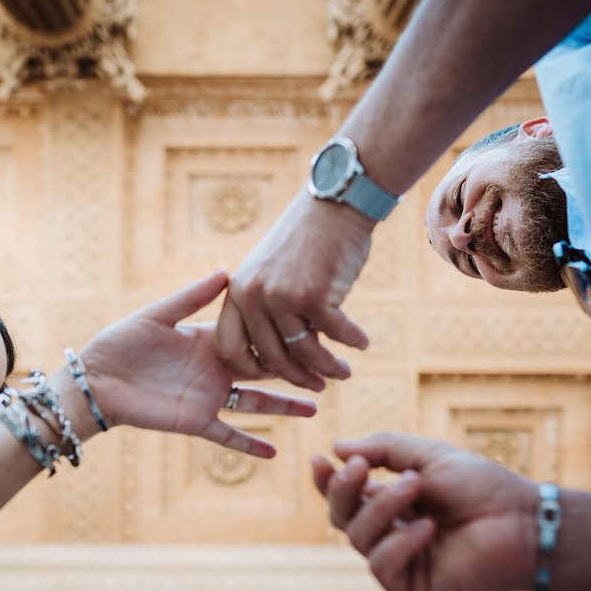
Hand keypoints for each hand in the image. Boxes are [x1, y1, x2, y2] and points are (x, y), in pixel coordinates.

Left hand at [80, 271, 317, 457]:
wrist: (95, 380)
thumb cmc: (119, 343)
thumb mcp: (157, 315)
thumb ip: (191, 297)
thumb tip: (226, 272)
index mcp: (207, 341)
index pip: (252, 338)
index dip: (280, 336)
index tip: (311, 331)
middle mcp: (214, 369)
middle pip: (264, 371)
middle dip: (294, 371)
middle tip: (329, 373)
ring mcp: (208, 397)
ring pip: (255, 404)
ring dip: (284, 407)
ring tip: (315, 409)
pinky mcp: (195, 421)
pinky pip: (228, 435)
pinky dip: (249, 444)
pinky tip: (276, 452)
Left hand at [216, 191, 373, 391]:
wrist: (333, 205)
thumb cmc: (306, 243)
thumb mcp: (271, 274)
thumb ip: (269, 311)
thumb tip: (286, 358)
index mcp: (236, 292)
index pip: (229, 348)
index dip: (250, 369)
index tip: (273, 375)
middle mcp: (253, 297)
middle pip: (271, 358)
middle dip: (298, 378)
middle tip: (318, 385)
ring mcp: (281, 297)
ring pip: (305, 352)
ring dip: (329, 368)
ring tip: (344, 372)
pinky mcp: (314, 296)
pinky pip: (336, 333)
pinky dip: (352, 341)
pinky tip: (362, 343)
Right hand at [312, 432, 538, 590]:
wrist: (521, 519)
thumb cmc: (480, 486)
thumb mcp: (427, 456)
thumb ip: (382, 449)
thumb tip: (336, 448)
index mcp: (389, 502)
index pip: (344, 495)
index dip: (326, 480)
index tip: (319, 458)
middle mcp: (388, 532)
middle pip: (339, 516)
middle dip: (343, 489)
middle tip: (361, 468)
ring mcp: (399, 561)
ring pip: (357, 537)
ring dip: (382, 506)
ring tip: (417, 486)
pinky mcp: (411, 587)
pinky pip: (381, 565)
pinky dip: (400, 541)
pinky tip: (428, 527)